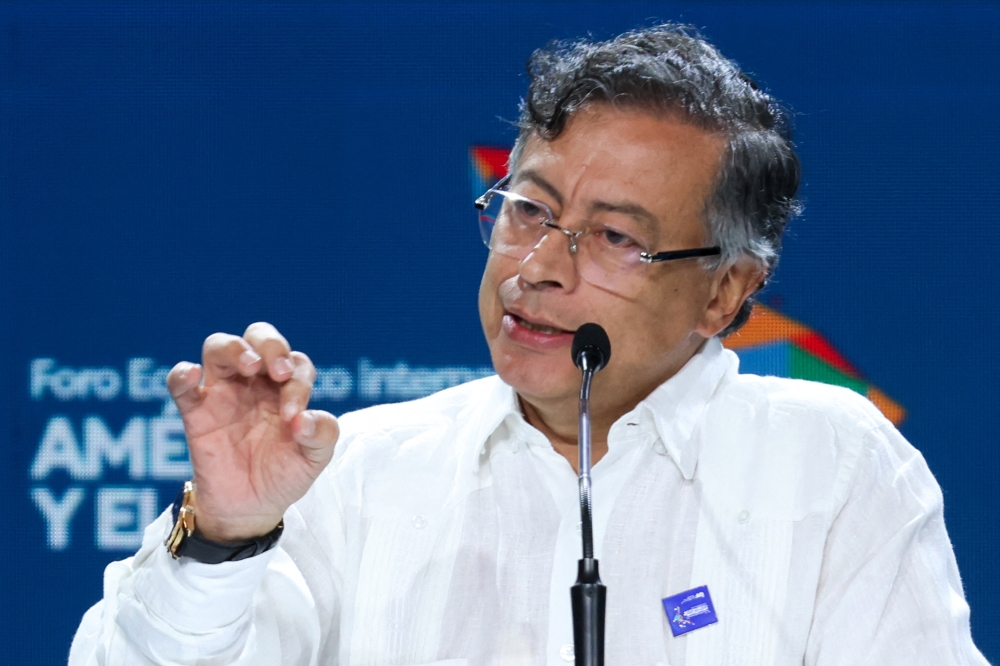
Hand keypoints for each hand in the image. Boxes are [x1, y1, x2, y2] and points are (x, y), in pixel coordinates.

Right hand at [166, 323, 338, 541]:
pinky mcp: (196, 412)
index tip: (293, 416)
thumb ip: (322, 435)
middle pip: (258, 336)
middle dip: (271, 344)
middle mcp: (255, 382)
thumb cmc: (284, 474)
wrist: (250, 509)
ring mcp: (223, 393)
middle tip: (278, 371)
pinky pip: (180, 383)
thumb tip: (303, 419)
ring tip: (249, 366)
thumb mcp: (314, 459)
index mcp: (286, 387)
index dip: (298, 382)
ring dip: (235, 348)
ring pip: (219, 347)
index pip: (295, 363)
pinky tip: (191, 375)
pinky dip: (182, 374)